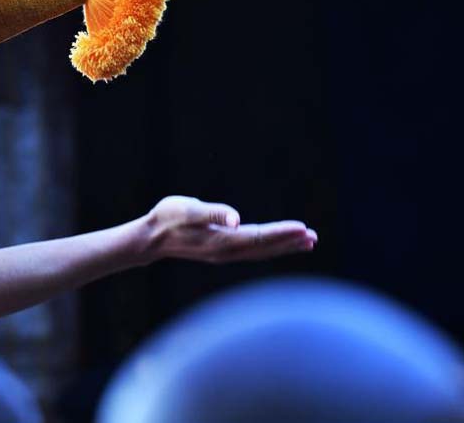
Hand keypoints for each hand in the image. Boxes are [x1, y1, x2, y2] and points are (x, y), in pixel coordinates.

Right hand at [136, 195, 316, 264]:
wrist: (149, 239)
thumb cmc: (165, 219)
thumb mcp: (186, 209)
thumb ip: (212, 212)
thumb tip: (236, 218)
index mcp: (220, 240)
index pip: (258, 237)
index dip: (281, 233)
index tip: (303, 228)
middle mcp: (225, 251)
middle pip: (264, 248)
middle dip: (289, 242)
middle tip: (314, 238)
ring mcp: (223, 254)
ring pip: (260, 252)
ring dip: (283, 247)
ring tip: (306, 243)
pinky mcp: (220, 251)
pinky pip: (252, 251)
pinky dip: (270, 247)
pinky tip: (277, 244)